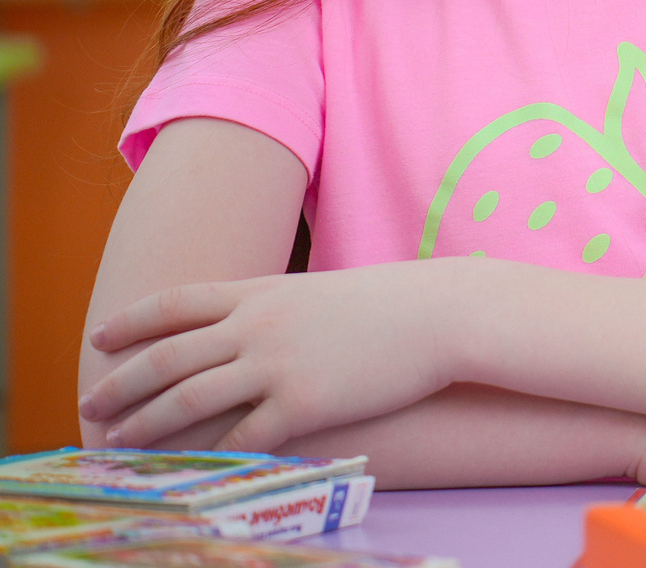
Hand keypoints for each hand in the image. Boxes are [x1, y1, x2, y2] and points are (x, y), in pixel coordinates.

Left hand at [82, 262, 468, 450]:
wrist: (442, 313)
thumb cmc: (391, 302)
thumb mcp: (320, 291)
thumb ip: (275, 309)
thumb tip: (242, 330)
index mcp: (261, 292)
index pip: (175, 303)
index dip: (131, 321)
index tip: (100, 337)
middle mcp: (257, 326)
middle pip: (168, 357)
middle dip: (122, 383)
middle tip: (91, 403)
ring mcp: (278, 365)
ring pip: (188, 400)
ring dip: (145, 425)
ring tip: (119, 441)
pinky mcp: (305, 404)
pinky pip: (243, 436)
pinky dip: (210, 455)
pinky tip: (190, 468)